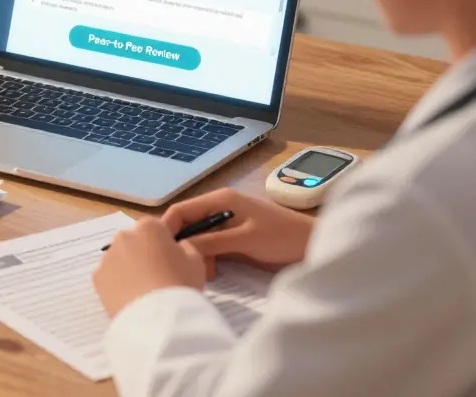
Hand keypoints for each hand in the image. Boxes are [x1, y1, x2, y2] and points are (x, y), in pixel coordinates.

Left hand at [92, 218, 205, 316]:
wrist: (157, 317)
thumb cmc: (180, 284)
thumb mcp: (195, 261)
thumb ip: (185, 247)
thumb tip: (177, 247)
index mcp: (149, 227)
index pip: (156, 228)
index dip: (164, 244)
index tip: (171, 261)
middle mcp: (124, 236)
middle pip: (135, 242)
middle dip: (144, 254)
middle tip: (157, 277)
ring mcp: (107, 256)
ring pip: (120, 259)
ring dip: (129, 269)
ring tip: (143, 291)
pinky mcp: (97, 277)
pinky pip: (109, 276)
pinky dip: (116, 284)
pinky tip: (130, 298)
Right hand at [162, 188, 313, 276]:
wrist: (314, 247)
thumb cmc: (282, 237)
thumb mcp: (245, 239)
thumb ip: (212, 242)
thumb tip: (180, 247)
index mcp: (221, 200)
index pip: (182, 210)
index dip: (168, 228)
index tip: (161, 251)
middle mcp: (220, 209)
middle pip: (188, 225)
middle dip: (182, 245)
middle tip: (182, 267)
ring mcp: (227, 225)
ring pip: (198, 239)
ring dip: (196, 255)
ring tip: (204, 274)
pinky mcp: (233, 239)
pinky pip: (210, 248)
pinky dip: (207, 260)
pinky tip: (212, 273)